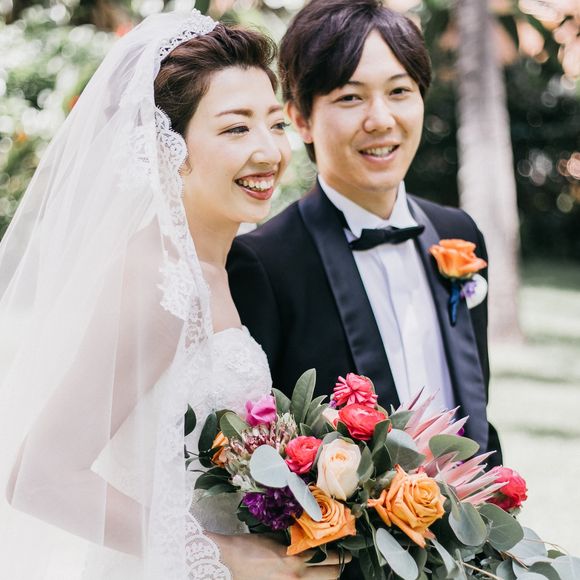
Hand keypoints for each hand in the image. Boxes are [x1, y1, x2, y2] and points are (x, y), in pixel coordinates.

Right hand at [208, 532, 350, 578]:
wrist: (226, 563)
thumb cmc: (248, 547)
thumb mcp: (274, 538)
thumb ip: (294, 540)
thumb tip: (310, 536)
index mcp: (294, 559)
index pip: (328, 556)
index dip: (341, 553)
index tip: (348, 549)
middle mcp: (296, 577)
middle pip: (331, 576)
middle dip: (339, 567)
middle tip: (343, 559)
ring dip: (327, 577)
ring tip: (329, 569)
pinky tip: (312, 575)